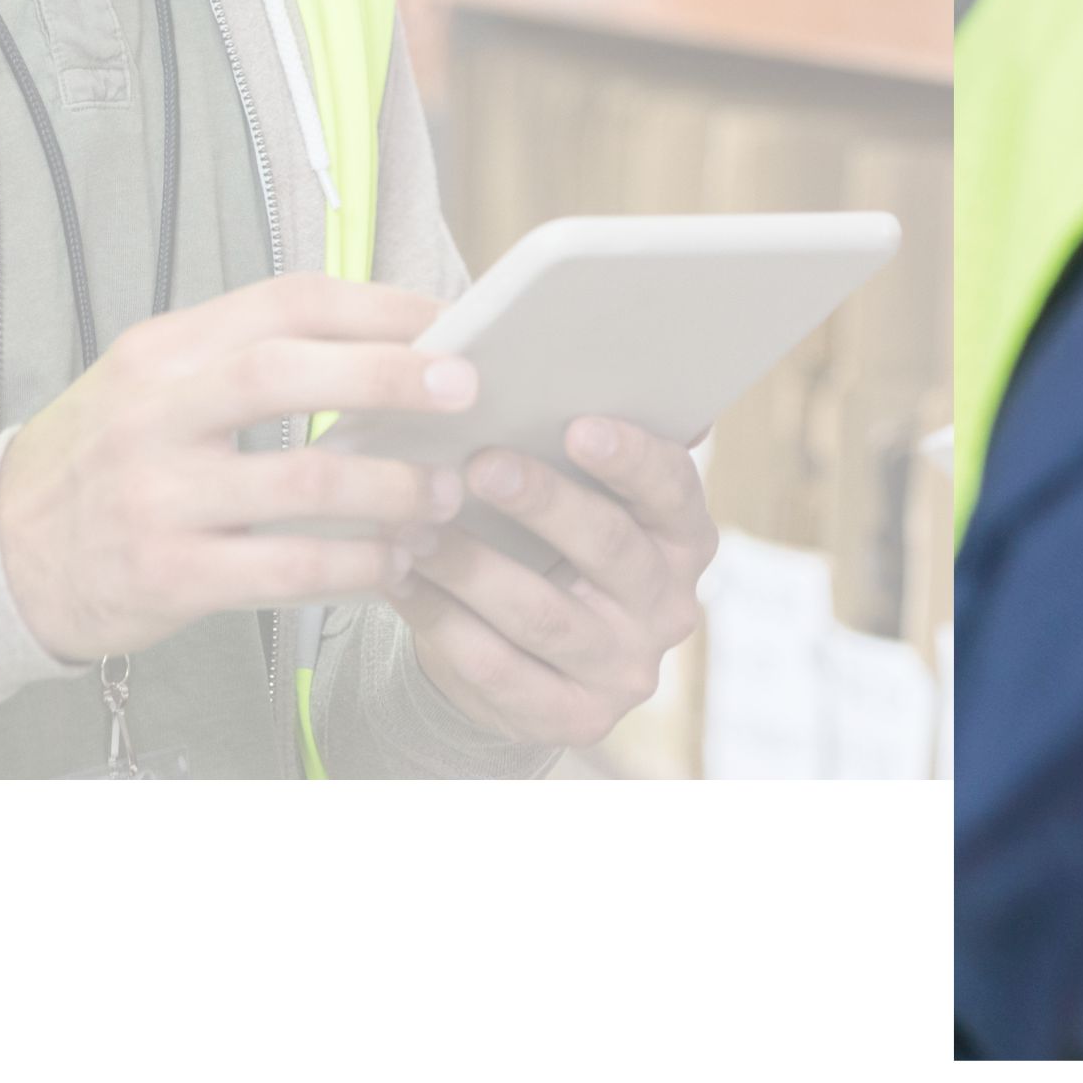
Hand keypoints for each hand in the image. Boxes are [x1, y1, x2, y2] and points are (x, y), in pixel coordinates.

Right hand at [0, 272, 464, 664]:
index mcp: (164, 352)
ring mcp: (157, 496)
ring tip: (444, 495)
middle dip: (392, 375)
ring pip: (304, 482)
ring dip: (393, 489)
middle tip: (468, 389)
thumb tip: (396, 347)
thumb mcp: (155, 386)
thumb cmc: (108, 462)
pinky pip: (290, 569)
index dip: (380, 307)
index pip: (285, 302)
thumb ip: (251, 362)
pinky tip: (394, 564)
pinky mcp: (168, 574)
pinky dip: (359, 567)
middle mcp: (155, 414)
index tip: (453, 319)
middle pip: (288, 372)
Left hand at [398, 418, 716, 750]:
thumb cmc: (547, 552)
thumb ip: (579, 452)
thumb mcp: (581, 505)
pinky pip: (500, 670)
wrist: (527, 665)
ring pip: (545, 613)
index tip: (577, 425)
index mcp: (683, 538)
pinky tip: (398, 580)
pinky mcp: (574, 718)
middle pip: (610, 548)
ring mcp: (626, 668)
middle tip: (479, 464)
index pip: (673, 490)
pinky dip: (442, 621)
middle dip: (543, 503)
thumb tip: (556, 364)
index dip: (630, 459)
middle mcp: (669, 605)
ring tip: (415, 524)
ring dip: (474, 565)